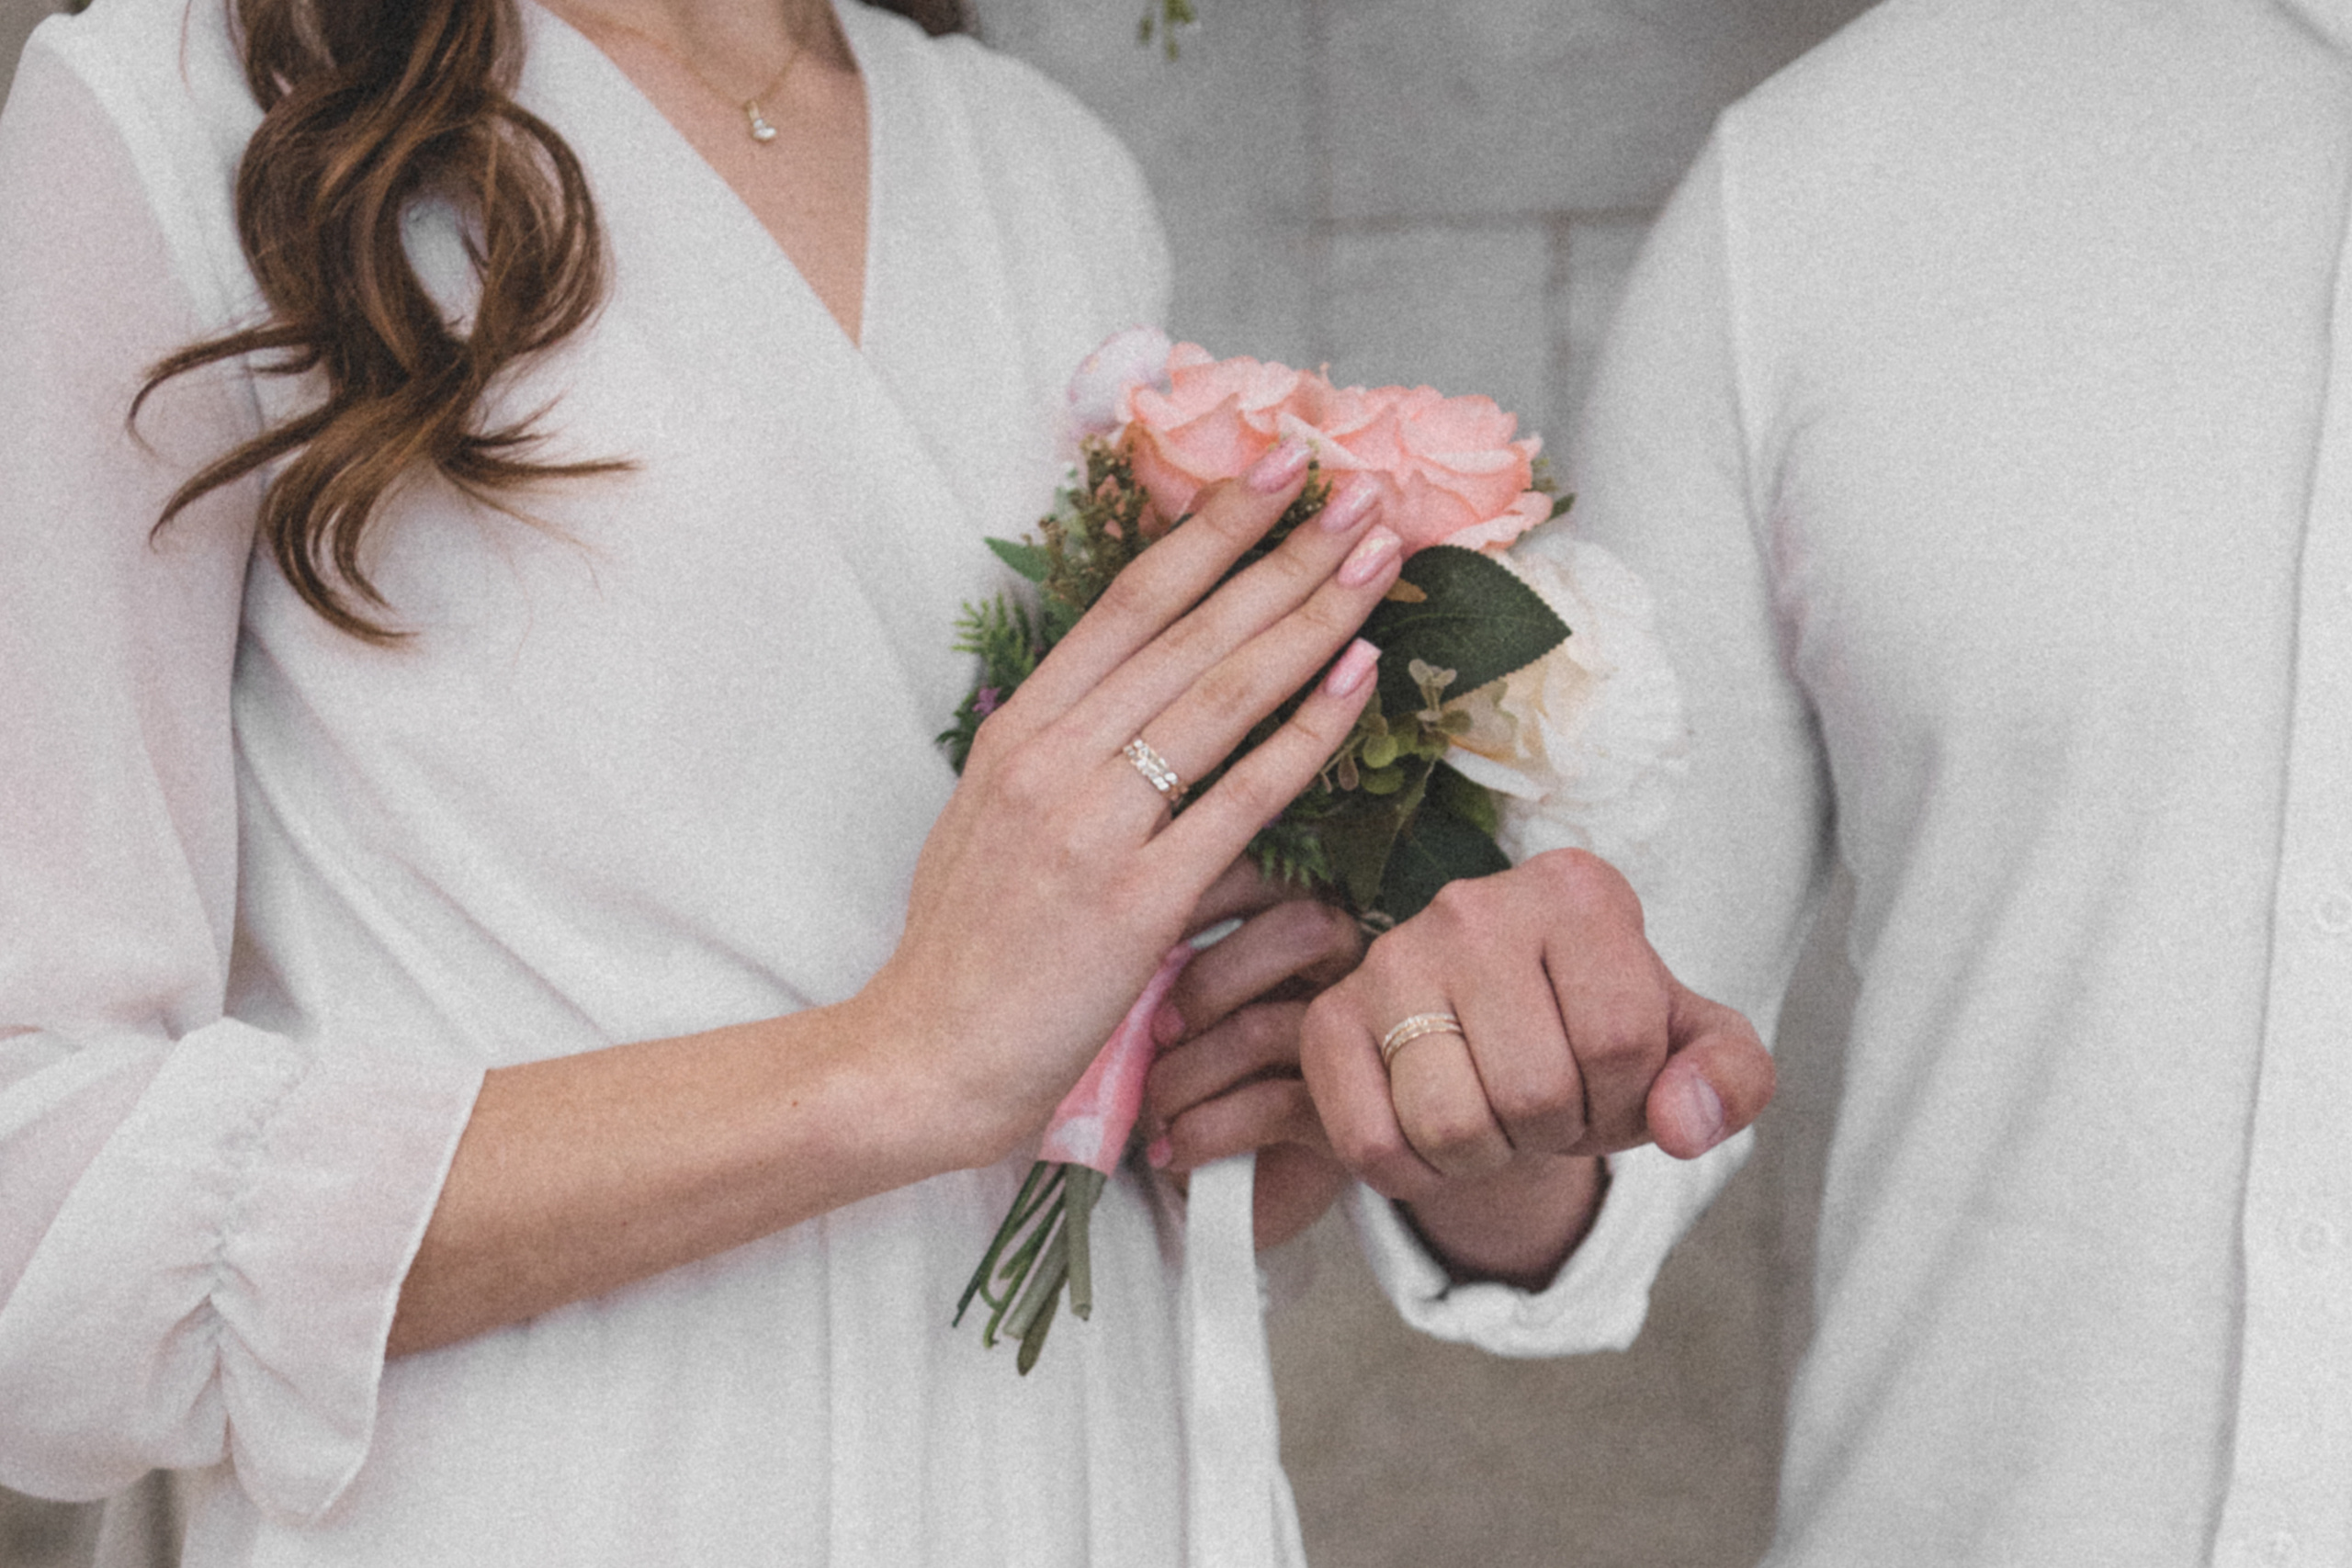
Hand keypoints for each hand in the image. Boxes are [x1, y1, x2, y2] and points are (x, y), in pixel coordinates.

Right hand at [856, 448, 1403, 1169]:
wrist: (925, 1058)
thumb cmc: (967, 951)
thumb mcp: (995, 823)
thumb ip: (1064, 759)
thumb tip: (1146, 715)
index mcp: (1019, 730)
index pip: (1129, 604)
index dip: (1209, 530)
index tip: (1273, 471)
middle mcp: (1054, 758)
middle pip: (1190, 630)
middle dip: (1284, 554)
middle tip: (1361, 498)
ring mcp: (1096, 823)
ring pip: (1224, 696)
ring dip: (1311, 619)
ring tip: (1379, 562)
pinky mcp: (1141, 898)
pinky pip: (1243, 798)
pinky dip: (1307, 733)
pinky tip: (1358, 681)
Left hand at [1142, 861, 1363, 1248]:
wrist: (1221, 1184)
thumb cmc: (1187, 1073)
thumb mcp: (1172, 1000)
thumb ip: (1171, 941)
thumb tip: (1137, 907)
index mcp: (1305, 926)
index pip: (1274, 879)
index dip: (1206, 897)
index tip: (1143, 936)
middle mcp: (1345, 977)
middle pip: (1301, 930)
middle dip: (1211, 978)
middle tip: (1158, 1029)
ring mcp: (1355, 1049)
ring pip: (1265, 1026)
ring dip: (1184, 1073)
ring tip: (1151, 1107)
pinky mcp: (1345, 1121)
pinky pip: (1272, 1105)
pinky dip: (1203, 1129)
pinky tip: (1171, 1150)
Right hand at [1299, 849, 1772, 1286]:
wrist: (1499, 1035)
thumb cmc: (1599, 1032)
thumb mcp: (1689, 1046)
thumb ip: (1729, 1077)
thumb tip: (1683, 1125)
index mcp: (1578, 890)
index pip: (1620, 1038)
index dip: (1628, 1100)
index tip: (1611, 1084)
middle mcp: (1474, 903)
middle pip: (1535, 1090)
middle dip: (1557, 1132)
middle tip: (1549, 1106)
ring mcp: (1391, 957)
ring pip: (1452, 1124)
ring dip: (1489, 1156)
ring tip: (1497, 1114)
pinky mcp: (1329, 1019)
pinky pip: (1375, 1146)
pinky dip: (1418, 1174)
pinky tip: (1436, 1130)